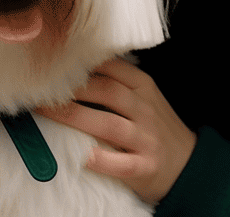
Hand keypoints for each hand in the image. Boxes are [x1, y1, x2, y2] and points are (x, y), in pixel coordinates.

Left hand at [35, 57, 195, 204]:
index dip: (82, 64)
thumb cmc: (155, 127)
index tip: (55, 62)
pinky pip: (121, 163)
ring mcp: (146, 138)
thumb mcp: (144, 97)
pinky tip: (82, 157)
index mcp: (143, 87)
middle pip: (106, 91)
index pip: (112, 68)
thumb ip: (116, 82)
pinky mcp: (145, 166)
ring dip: (76, 117)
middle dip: (72, 89)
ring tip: (48, 113)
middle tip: (41, 88)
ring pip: (109, 124)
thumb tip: (72, 69)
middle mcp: (144, 109)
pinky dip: (101, 160)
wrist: (188, 164)